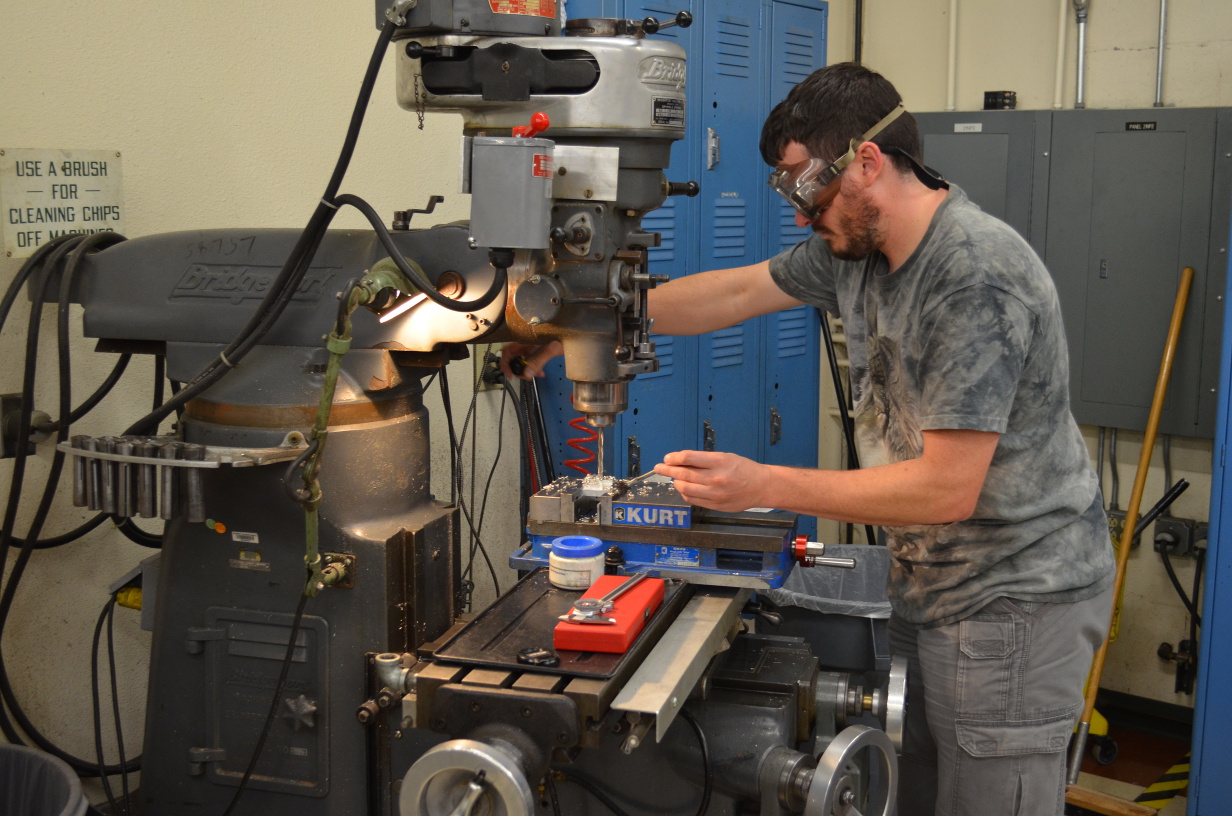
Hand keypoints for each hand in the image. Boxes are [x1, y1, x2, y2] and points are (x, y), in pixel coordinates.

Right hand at [499, 341, 562, 380]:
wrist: (577, 332)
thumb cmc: (567, 335)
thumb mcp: (552, 349)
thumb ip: (538, 361)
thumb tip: (526, 374)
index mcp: (526, 337)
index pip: (508, 350)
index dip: (506, 363)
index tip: (510, 375)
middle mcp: (526, 340)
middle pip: (514, 356)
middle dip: (519, 369)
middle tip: (526, 377)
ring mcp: (531, 344)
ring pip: (523, 359)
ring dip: (527, 369)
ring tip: (536, 375)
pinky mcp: (537, 347)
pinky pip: (530, 359)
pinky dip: (533, 367)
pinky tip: (541, 372)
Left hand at [653, 450, 768, 511]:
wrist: (761, 487)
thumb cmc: (743, 468)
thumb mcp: (725, 457)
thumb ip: (704, 460)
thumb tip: (680, 462)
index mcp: (720, 462)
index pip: (689, 458)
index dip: (674, 458)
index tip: (668, 458)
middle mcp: (716, 478)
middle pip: (684, 474)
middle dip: (668, 470)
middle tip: (659, 467)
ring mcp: (715, 494)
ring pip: (685, 489)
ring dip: (676, 482)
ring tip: (673, 478)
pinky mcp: (715, 505)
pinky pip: (693, 500)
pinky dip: (685, 493)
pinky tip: (684, 488)